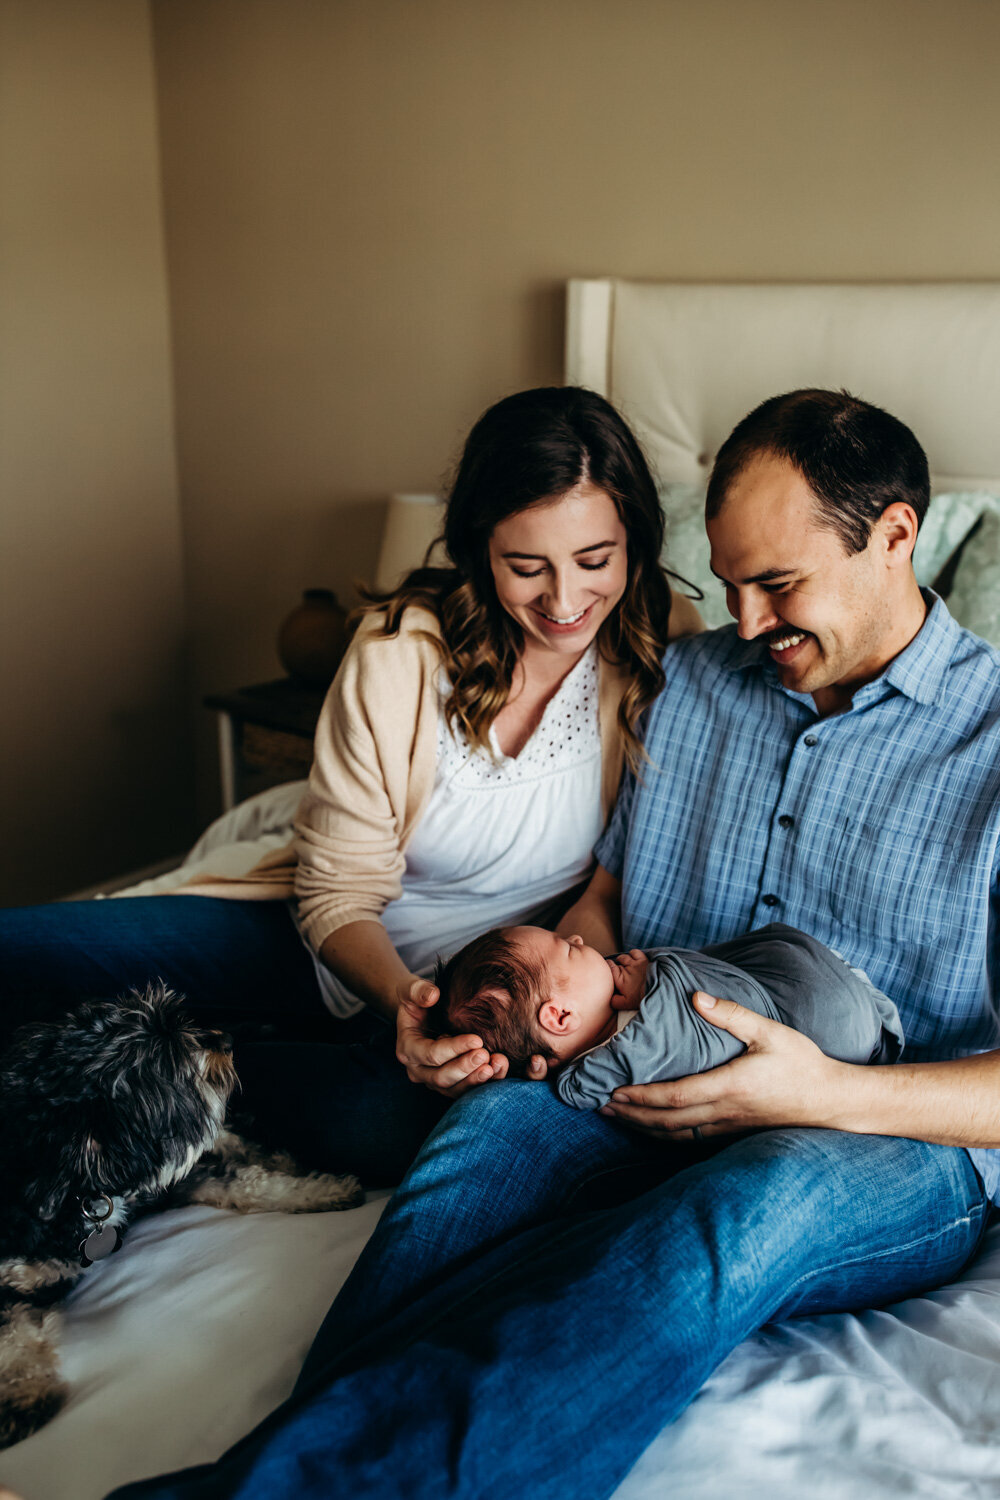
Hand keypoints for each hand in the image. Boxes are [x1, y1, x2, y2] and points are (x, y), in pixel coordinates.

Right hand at [394, 977, 547, 1097]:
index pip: (431, 1054)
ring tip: (495, 1065)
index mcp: (408, 1049)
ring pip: (455, 1089)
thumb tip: (433, 995)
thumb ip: (419, 991)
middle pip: (441, 1077)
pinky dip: (484, 1083)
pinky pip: (467, 1090)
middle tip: (485, 1055)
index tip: (477, 1039)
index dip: (454, 1049)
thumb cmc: (418, 1001)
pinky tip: (499, 1069)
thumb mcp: (412, 990)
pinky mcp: (450, 1084)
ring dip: (476, 1080)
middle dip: (465, 1068)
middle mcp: (418, 1070)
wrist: (423, 1014)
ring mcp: (434, 1080)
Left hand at [601, 990, 845, 1140]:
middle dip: (632, 1115)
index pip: (675, 1096)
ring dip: (645, 1128)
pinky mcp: (737, 1134)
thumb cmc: (802, 1063)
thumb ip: (731, 1014)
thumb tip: (696, 996)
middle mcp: (726, 1112)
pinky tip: (655, 1128)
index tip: (615, 1092)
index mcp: (730, 1086)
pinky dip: (667, 1136)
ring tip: (618, 1117)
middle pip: (668, 1121)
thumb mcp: (769, 1031)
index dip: (641, 1097)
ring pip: (678, 1135)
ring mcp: (731, 1128)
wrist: (832, 1102)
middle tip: (602, 1106)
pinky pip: (694, 1141)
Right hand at [607, 948, 647, 1008]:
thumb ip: (615, 1001)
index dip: (608, 966)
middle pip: (616, 962)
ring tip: (625, 963)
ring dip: (623, 959)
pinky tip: (634, 958)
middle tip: (620, 970)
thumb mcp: (626, 1005)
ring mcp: (634, 964)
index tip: (609, 968)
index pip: (609, 967)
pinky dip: (633, 954)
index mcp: (619, 979)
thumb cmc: (642, 999)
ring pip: (624, 957)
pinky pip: (634, 952)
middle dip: (616, 965)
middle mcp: (625, 969)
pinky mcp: (644, 960)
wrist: (659, 991)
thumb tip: (610, 998)